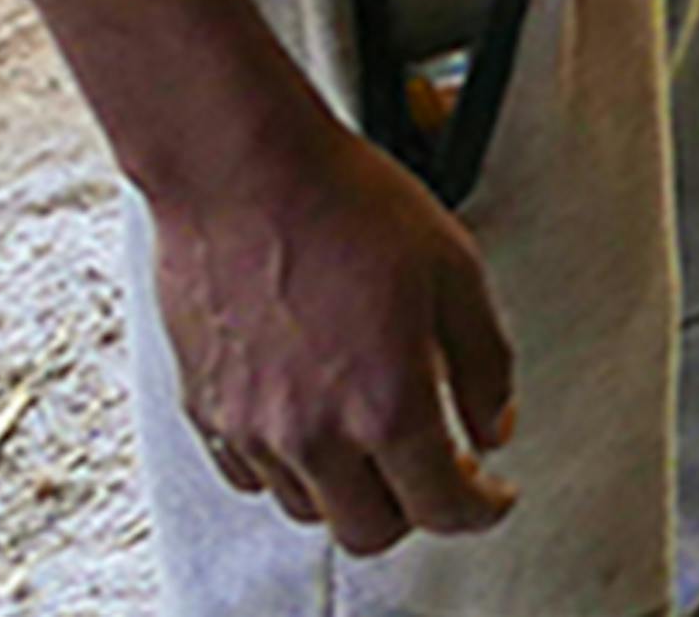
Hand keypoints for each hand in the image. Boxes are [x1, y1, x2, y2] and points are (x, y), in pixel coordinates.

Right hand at [145, 109, 522, 552]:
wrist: (243, 170)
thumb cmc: (344, 204)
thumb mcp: (456, 272)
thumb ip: (484, 362)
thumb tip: (492, 424)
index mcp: (385, 404)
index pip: (441, 507)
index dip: (480, 508)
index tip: (491, 494)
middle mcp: (312, 432)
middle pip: (369, 529)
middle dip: (414, 510)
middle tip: (436, 473)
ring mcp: (250, 426)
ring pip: (307, 507)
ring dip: (349, 490)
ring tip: (375, 442)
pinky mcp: (206, 409)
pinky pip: (249, 474)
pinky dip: (289, 467)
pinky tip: (312, 425)